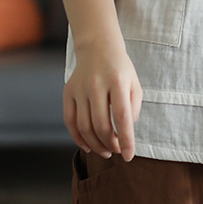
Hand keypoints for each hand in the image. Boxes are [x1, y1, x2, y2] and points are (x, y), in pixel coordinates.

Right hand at [63, 39, 142, 161]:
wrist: (98, 47)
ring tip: (106, 151)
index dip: (126, 140)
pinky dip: (78, 138)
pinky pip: (70, 121)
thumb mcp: (134, 84)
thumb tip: (125, 132)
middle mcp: (97, 84)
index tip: (129, 156)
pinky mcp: (68, 92)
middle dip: (111, 144)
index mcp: (117, 81)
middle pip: (101, 125)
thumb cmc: (120, 69)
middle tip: (117, 150)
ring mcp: (80, 88)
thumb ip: (133, 108)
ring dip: (96, 145)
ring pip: (85, 127)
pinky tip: (88, 146)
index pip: (122, 117)